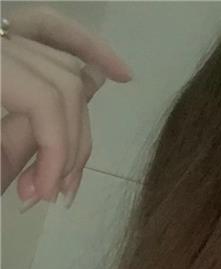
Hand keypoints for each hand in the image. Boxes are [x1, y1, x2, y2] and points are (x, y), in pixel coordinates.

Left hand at [1, 4, 131, 206]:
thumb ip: (7, 152)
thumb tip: (48, 175)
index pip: (45, 99)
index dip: (56, 152)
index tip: (47, 198)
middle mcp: (0, 36)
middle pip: (65, 85)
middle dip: (70, 147)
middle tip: (55, 194)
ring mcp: (5, 32)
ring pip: (68, 69)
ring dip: (79, 126)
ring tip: (69, 173)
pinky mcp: (8, 38)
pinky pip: (52, 29)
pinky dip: (87, 48)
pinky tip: (119, 74)